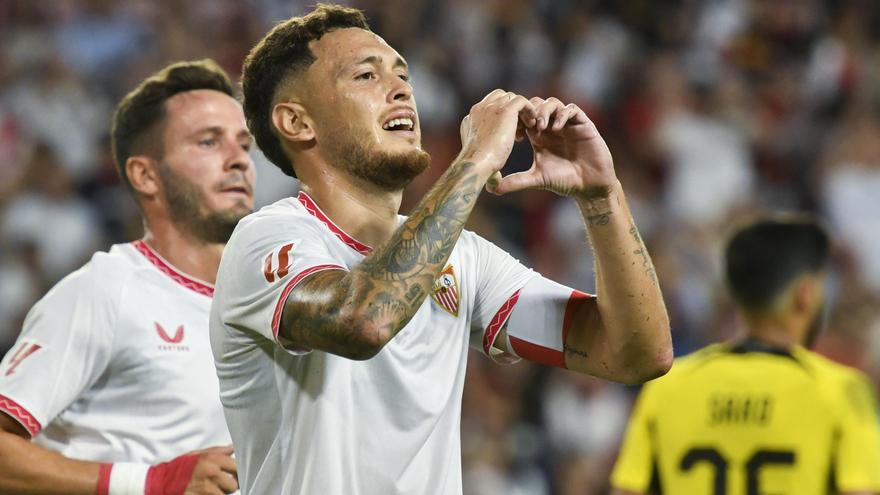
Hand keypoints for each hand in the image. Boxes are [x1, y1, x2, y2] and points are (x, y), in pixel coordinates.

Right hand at [147, 446, 237, 494]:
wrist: (160, 482)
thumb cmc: (178, 468)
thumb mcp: (196, 454)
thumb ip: (217, 451)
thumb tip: (232, 448)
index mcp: (211, 460)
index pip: (237, 467)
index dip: (237, 472)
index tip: (234, 474)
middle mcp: (211, 474)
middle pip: (233, 485)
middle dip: (229, 486)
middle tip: (221, 485)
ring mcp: (206, 489)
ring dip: (220, 494)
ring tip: (210, 490)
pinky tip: (204, 493)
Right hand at [458, 89, 536, 178]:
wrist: (476, 165)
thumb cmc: (478, 170)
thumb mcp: (480, 162)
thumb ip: (487, 163)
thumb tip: (493, 183)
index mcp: (471, 120)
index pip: (488, 108)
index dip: (501, 117)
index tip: (511, 134)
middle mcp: (479, 110)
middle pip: (499, 98)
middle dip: (512, 111)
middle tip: (522, 130)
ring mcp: (491, 107)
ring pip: (511, 99)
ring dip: (522, 112)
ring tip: (531, 127)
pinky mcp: (505, 109)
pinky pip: (522, 101)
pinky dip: (530, 111)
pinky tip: (534, 125)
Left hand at [487, 97, 616, 198]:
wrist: (590, 187)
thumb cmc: (564, 182)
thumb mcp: (536, 179)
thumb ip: (516, 181)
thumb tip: (492, 189)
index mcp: (539, 136)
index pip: (524, 117)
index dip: (518, 120)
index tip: (514, 134)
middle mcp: (552, 127)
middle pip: (536, 105)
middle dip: (530, 113)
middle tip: (527, 127)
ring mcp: (568, 124)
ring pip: (553, 103)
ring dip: (544, 111)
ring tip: (540, 126)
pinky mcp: (583, 125)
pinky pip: (571, 109)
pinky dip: (562, 114)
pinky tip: (556, 128)